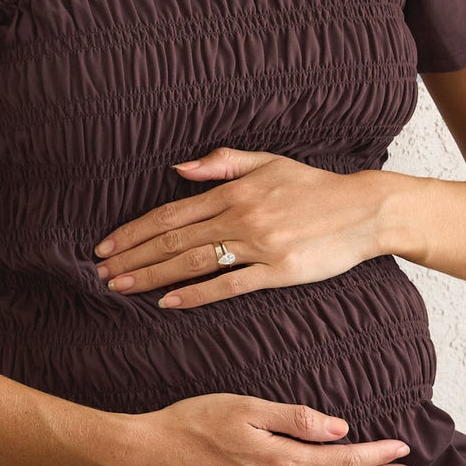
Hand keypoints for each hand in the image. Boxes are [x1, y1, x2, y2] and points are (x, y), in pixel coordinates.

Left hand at [93, 147, 386, 307]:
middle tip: (101, 273)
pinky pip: (228, 285)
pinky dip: (195, 295)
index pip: (171, 214)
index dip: (134, 231)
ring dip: (153, 276)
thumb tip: (179, 169)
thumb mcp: (269, 162)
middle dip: (133, 257)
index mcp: (234, 191)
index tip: (106, 246)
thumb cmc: (315, 187)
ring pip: (193, 263)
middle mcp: (241, 216)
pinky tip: (168, 303)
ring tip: (122, 288)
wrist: (364, 210)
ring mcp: (259, 245)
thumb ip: (223, 162)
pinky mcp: (278, 271)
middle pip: (174, 241)